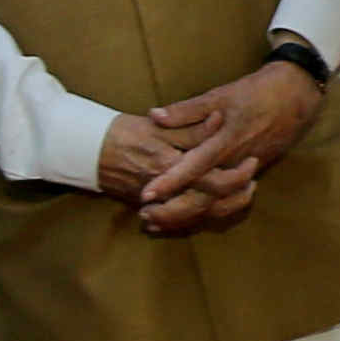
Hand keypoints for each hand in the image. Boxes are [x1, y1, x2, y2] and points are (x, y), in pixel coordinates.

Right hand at [98, 110, 256, 236]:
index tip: (252, 162)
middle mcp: (166, 189)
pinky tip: (216, 208)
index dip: (235, 174)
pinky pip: (181, 219)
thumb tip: (219, 121)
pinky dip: (200, 216)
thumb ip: (190, 127)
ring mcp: (159, 201)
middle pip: (209, 202)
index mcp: (169, 165)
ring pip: (197, 214)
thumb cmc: (124, 132)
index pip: (211, 178)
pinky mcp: (153, 206)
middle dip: (234, 197)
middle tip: (253, 184)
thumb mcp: (158, 125)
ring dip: (221, 208)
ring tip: (242, 195)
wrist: (87, 150)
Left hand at [140, 60, 322, 209]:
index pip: (193, 167)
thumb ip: (187, 110)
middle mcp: (235, 163)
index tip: (147, 194)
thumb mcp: (220, 95)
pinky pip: (228, 200)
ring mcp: (246, 172)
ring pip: (216, 203)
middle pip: (204, 197)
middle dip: (175, 211)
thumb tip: (154, 116)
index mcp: (225, 142)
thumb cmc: (256, 93)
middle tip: (147, 218)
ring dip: (188, 215)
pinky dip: (207, 210)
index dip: (170, 182)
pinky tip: (187, 214)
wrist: (296, 98)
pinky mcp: (253, 175)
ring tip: (161, 222)